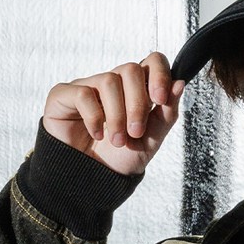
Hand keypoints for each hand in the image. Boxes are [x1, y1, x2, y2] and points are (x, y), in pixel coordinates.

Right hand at [42, 54, 184, 175]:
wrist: (92, 181)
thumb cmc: (119, 159)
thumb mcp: (151, 140)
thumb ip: (167, 114)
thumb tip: (180, 84)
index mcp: (136, 91)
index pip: (151, 62)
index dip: (159, 73)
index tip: (160, 98)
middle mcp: (113, 84)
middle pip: (131, 70)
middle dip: (137, 104)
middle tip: (135, 132)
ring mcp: (88, 86)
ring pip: (109, 81)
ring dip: (116, 116)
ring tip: (116, 140)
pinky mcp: (64, 95)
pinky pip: (83, 93)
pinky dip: (93, 117)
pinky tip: (95, 133)